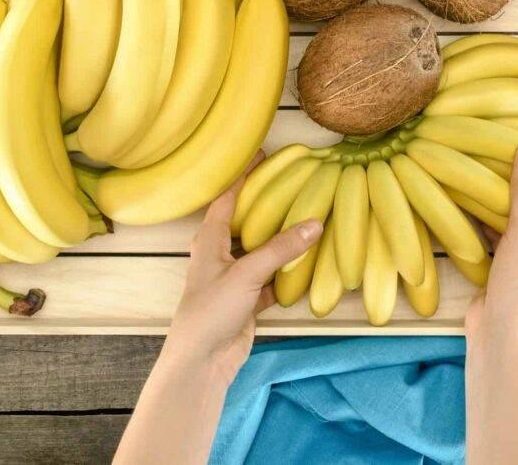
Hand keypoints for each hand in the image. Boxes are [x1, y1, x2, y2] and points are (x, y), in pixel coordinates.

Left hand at [164, 154, 323, 384]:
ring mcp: (234, 278)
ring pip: (261, 251)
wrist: (202, 362)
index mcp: (209, 239)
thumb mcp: (246, 274)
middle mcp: (220, 254)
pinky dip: (286, 273)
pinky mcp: (247, 299)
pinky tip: (307, 263)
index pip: (227, 198)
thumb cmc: (211, 310)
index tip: (263, 155)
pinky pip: (271, 278)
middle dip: (267, 206)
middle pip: (247, 222)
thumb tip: (315, 223)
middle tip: (294, 185)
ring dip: (280, 241)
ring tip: (306, 218)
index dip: (243, 176)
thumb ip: (281, 249)